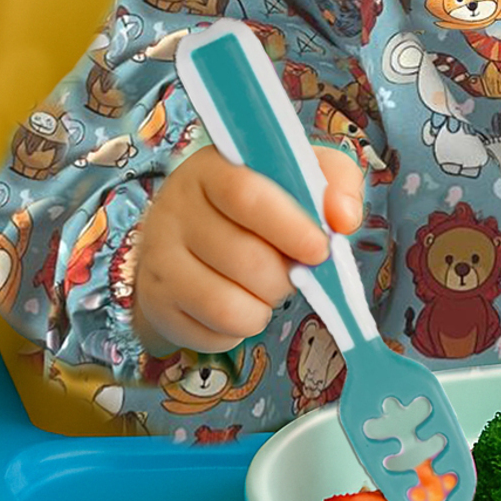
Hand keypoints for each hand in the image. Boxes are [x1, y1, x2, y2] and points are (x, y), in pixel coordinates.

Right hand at [134, 143, 363, 354]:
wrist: (192, 238)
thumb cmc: (259, 203)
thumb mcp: (302, 176)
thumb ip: (335, 183)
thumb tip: (344, 219)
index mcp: (211, 167)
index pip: (245, 194)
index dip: (290, 227)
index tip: (320, 248)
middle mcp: (174, 208)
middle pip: (243, 258)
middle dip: (285, 277)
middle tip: (295, 271)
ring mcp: (158, 257)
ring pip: (227, 305)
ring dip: (265, 305)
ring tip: (267, 287)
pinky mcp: (157, 302)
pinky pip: (215, 333)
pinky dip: (242, 327)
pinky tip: (240, 301)